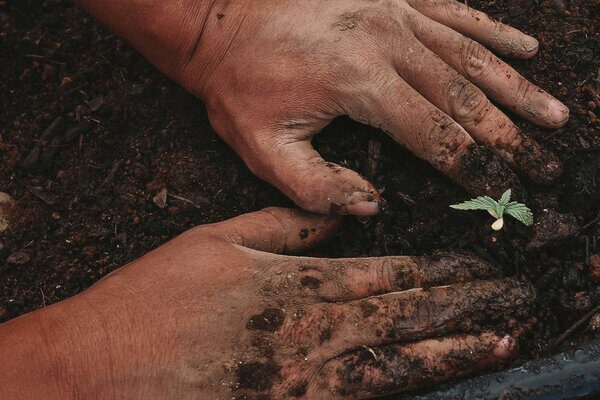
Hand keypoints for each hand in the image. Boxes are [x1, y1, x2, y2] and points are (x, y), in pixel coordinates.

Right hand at [0, 208, 533, 398]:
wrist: (106, 364)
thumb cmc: (159, 294)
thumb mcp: (220, 238)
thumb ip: (287, 226)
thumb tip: (340, 219)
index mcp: (295, 284)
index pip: (386, 274)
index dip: (437, 270)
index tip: (477, 265)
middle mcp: (310, 331)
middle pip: (404, 318)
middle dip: (463, 307)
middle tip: (513, 300)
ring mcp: (303, 378)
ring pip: (396, 363)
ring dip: (453, 351)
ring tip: (500, 342)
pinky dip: (404, 389)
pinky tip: (435, 383)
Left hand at [96, 0, 567, 214]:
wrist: (218, 18)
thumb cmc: (237, 84)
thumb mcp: (259, 147)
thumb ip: (314, 187)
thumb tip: (370, 206)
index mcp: (360, 83)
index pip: (435, 135)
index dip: (475, 168)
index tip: (506, 192)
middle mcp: (388, 43)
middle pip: (467, 97)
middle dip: (511, 137)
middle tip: (548, 164)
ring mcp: (394, 13)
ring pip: (472, 55)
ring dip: (516, 89)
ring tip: (554, 114)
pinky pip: (455, 12)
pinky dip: (493, 31)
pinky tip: (524, 48)